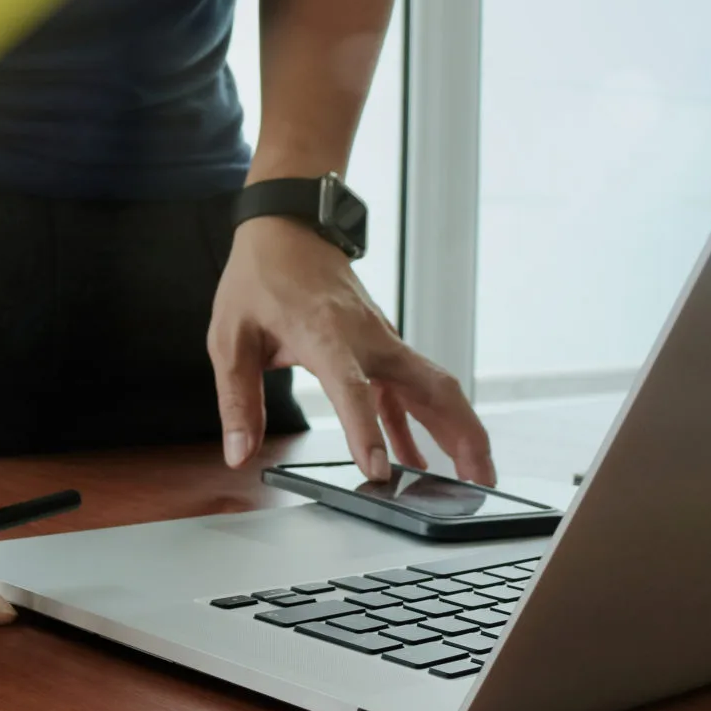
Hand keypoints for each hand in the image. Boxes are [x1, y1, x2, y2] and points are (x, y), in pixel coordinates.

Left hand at [208, 216, 495, 484]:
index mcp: (325, 334)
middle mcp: (367, 337)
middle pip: (430, 387)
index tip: (378, 471)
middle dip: (461, 435)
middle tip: (479, 482)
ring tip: (475, 477)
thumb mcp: (231, 338)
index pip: (352, 389)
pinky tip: (419, 458)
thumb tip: (238, 452)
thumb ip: (238, 399)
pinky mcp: (382, 345)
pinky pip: (409, 389)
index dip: (367, 431)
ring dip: (459, 430)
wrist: (288, 228)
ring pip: (434, 388)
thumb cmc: (259, 277)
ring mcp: (382, 340)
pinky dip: (421, 424)